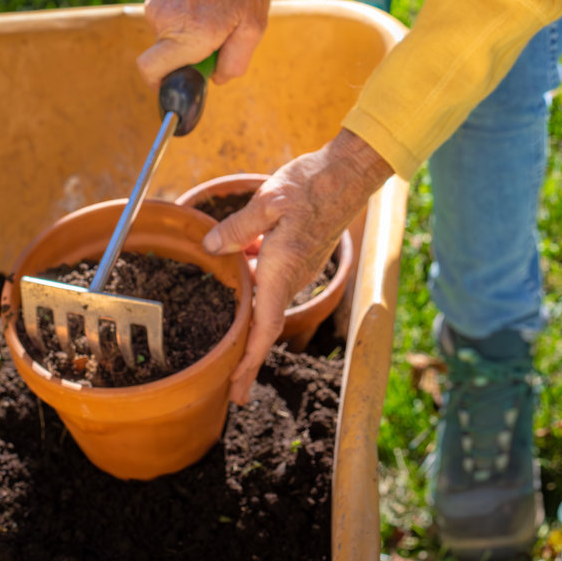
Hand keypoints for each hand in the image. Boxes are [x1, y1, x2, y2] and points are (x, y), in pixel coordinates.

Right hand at [138, 0, 269, 87]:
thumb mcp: (254, 27)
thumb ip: (235, 62)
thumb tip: (215, 79)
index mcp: (188, 34)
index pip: (151, 72)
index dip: (163, 83)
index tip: (183, 79)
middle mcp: (164, 22)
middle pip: (164, 58)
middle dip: (187, 58)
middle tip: (216, 39)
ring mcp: (156, 6)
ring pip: (166, 39)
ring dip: (188, 37)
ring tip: (214, 14)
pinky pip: (166, 21)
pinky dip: (183, 21)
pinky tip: (204, 2)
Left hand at [203, 129, 393, 403]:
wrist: (350, 171)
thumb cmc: (312, 184)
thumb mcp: (269, 199)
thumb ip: (238, 227)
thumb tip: (211, 248)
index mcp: (282, 269)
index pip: (265, 327)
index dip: (249, 361)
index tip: (237, 389)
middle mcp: (293, 275)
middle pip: (266, 324)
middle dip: (247, 356)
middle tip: (230, 388)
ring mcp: (300, 266)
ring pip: (268, 298)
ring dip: (249, 316)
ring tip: (227, 335)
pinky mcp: (301, 254)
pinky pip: (274, 278)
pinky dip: (255, 284)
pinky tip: (239, 264)